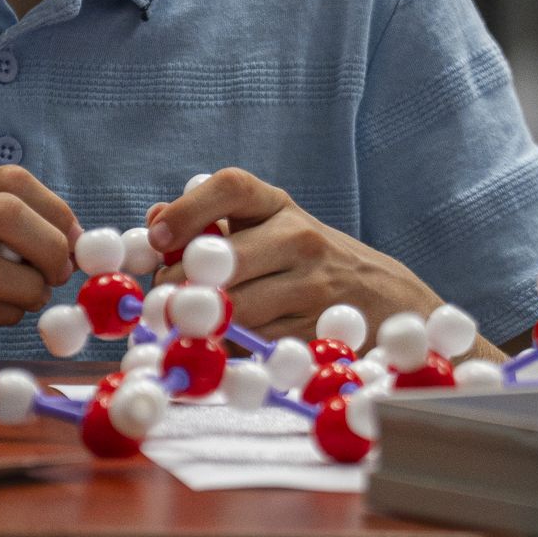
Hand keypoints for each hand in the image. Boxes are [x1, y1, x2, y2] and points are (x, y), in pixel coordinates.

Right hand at [0, 166, 81, 349]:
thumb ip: (7, 228)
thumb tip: (75, 242)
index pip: (12, 179)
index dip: (56, 209)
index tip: (75, 240)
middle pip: (5, 212)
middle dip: (48, 246)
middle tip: (60, 273)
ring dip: (27, 290)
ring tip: (30, 299)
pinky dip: (0, 317)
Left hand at [146, 166, 438, 344]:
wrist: (384, 296)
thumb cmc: (303, 260)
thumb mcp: (265, 228)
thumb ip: (209, 223)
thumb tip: (153, 222)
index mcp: (276, 204)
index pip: (231, 186)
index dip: (188, 209)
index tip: (158, 237)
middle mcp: (299, 236)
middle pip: (225, 259)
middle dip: (180, 286)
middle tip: (160, 304)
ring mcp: (314, 285)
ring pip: (238, 309)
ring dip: (202, 324)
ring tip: (186, 327)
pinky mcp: (318, 331)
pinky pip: (258, 345)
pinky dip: (233, 350)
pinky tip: (228, 347)